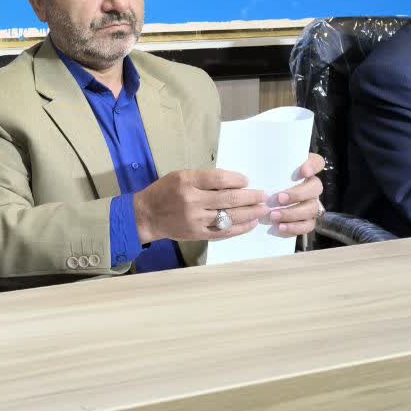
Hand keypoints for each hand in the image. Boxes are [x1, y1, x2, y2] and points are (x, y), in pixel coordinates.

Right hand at [133, 169, 266, 241]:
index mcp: (187, 182)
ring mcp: (196, 219)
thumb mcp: (180, 176)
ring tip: (263, 209)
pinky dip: (240, 228)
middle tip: (264, 196)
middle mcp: (193, 200)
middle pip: (229, 199)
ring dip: (250, 213)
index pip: (219, 179)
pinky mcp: (198, 234)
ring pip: (230, 216)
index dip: (237, 180)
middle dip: (251, 197)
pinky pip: (224, 232)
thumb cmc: (164, 191)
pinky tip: (251, 224)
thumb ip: (203, 179)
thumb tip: (233, 182)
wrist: (147, 215)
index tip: (247, 181)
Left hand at [265, 152, 325, 236]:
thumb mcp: (265, 171)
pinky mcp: (308, 220)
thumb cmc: (265, 180)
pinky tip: (280, 227)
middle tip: (279, 198)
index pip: (317, 162)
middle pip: (316, 187)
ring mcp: (312, 203)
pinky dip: (294, 227)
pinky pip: (308, 225)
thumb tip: (249, 165)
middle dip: (298, 194)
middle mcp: (312, 186)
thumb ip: (265, 165)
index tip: (303, 171)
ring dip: (293, 213)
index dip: (313, 165)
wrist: (264, 202)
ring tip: (273, 215)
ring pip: (312, 208)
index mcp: (304, 170)